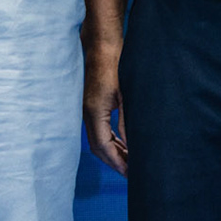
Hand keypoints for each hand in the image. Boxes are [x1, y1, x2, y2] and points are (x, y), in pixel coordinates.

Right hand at [83, 39, 128, 174]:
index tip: (131, 174)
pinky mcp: (91, 104)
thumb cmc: (116, 66)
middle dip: (114, 161)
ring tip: (130, 161)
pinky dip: (110, 141)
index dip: (116, 162)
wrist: (102, 46)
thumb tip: (132, 145)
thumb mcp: (126, 96)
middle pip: (97, 147)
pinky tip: (123, 143)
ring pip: (97, 139)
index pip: (102, 147)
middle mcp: (87, 112)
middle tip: (132, 173)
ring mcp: (87, 108)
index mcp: (94, 112)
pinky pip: (98, 129)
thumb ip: (128, 122)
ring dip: (112, 151)